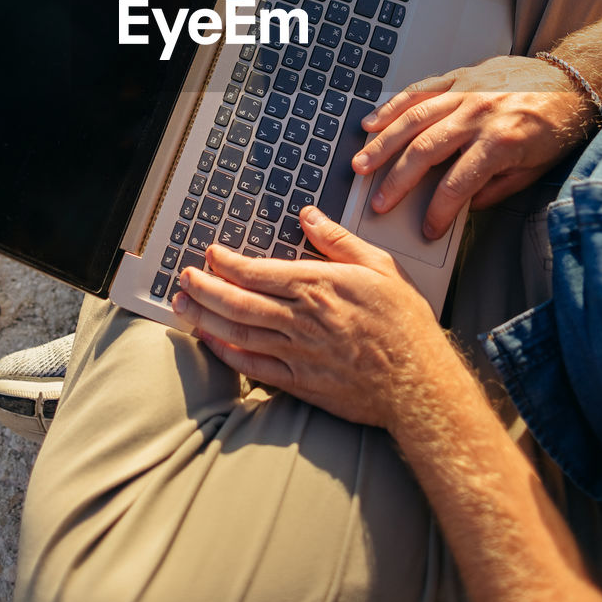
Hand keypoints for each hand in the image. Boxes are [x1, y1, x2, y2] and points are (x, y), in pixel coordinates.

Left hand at [172, 206, 444, 432]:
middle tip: (183, 277)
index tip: (210, 253)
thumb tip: (309, 216)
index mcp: (318, 286)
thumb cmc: (404, 326)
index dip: (226, 262)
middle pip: (238, 301)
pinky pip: (253, 367)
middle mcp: (301, 319)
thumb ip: (338, 240)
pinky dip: (226, 354)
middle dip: (204, 288)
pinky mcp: (299, 383)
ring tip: (182, 305)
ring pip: (238, 332)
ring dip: (205, 317)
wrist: (419, 385)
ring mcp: (297, 353)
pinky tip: (211, 342)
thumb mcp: (380, 267)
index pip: (257, 271)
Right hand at [351, 55, 591, 238]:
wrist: (570, 82)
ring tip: (361, 164)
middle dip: (396, 181)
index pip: (457, 185)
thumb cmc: (555, 126)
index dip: (438, 211)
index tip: (426, 228)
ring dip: (383, 144)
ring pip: (413, 119)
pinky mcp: (459, 78)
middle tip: (378, 201)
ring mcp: (465, 94)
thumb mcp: (533, 169)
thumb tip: (463, 205)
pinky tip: (373, 121)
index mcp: (499, 143)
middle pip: (424, 152)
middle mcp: (477, 116)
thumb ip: (495, 189)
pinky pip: (420, 90)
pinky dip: (393, 106)